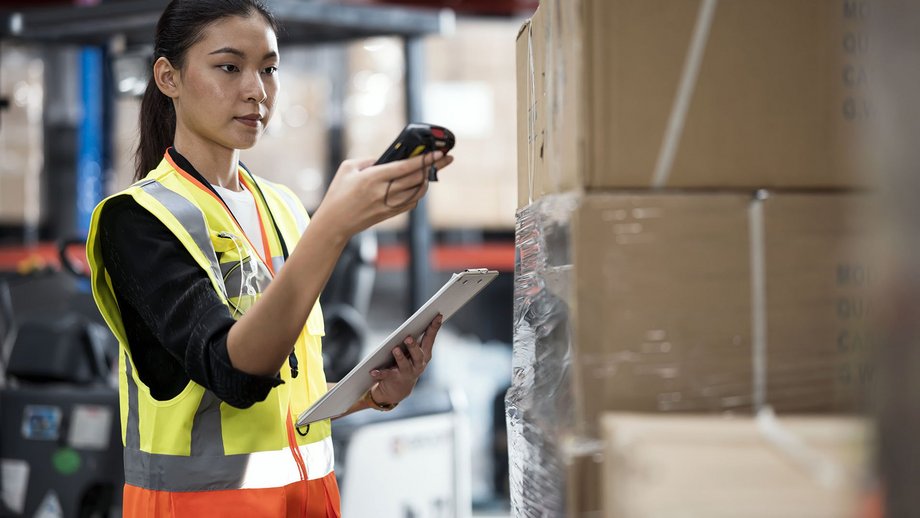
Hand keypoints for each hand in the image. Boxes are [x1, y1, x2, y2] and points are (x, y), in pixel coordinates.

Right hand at [312, 152, 454, 239]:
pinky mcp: (390, 214)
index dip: (424, 159)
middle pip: (416, 178)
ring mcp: (388, 205)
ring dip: (427, 179)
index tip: (438, 152)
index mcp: (372, 178)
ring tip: (432, 171)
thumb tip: (387, 158)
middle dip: (434, 167)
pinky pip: (412, 202)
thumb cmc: (338, 193)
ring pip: (417, 191)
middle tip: (446, 158)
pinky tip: (419, 185)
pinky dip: (418, 193)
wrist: (335, 222)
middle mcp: (383, 192)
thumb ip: (368, 160)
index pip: (406, 167)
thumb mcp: (348, 168)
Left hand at [369, 314, 442, 405]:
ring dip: (400, 357)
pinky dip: (379, 373)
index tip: (438, 315)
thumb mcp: (414, 352)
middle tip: (408, 337)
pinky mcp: (394, 379)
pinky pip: (386, 375)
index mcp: (425, 354)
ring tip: (395, 349)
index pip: (430, 338)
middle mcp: (418, 364)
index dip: (434, 327)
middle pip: (418, 354)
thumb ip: (416, 339)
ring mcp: (407, 373)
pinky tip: (373, 371)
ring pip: (404, 364)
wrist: (399, 389)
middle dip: (413, 346)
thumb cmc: (407, 363)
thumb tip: (418, 320)